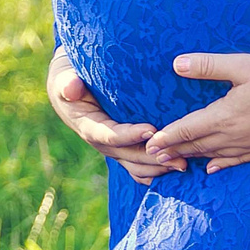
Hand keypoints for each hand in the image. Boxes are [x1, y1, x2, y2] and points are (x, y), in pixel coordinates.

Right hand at [47, 46, 186, 182]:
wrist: (70, 92)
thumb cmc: (70, 80)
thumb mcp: (64, 78)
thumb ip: (68, 83)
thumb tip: (71, 88)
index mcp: (89, 127)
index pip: (110, 135)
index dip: (130, 135)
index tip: (151, 129)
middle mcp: (103, 144)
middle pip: (129, 156)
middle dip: (154, 158)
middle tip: (179, 157)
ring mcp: (114, 150)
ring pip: (137, 167)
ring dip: (160, 168)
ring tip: (184, 165)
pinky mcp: (124, 150)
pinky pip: (141, 167)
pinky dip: (158, 170)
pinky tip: (180, 168)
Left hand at [144, 46, 249, 174]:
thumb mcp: (242, 65)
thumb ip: (208, 66)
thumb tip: (176, 64)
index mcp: (225, 115)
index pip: (188, 129)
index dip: (167, 136)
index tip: (150, 143)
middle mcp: (235, 135)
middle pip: (198, 146)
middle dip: (174, 151)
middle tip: (152, 157)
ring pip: (215, 155)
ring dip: (194, 158)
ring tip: (176, 162)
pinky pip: (238, 161)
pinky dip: (221, 165)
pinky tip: (213, 168)